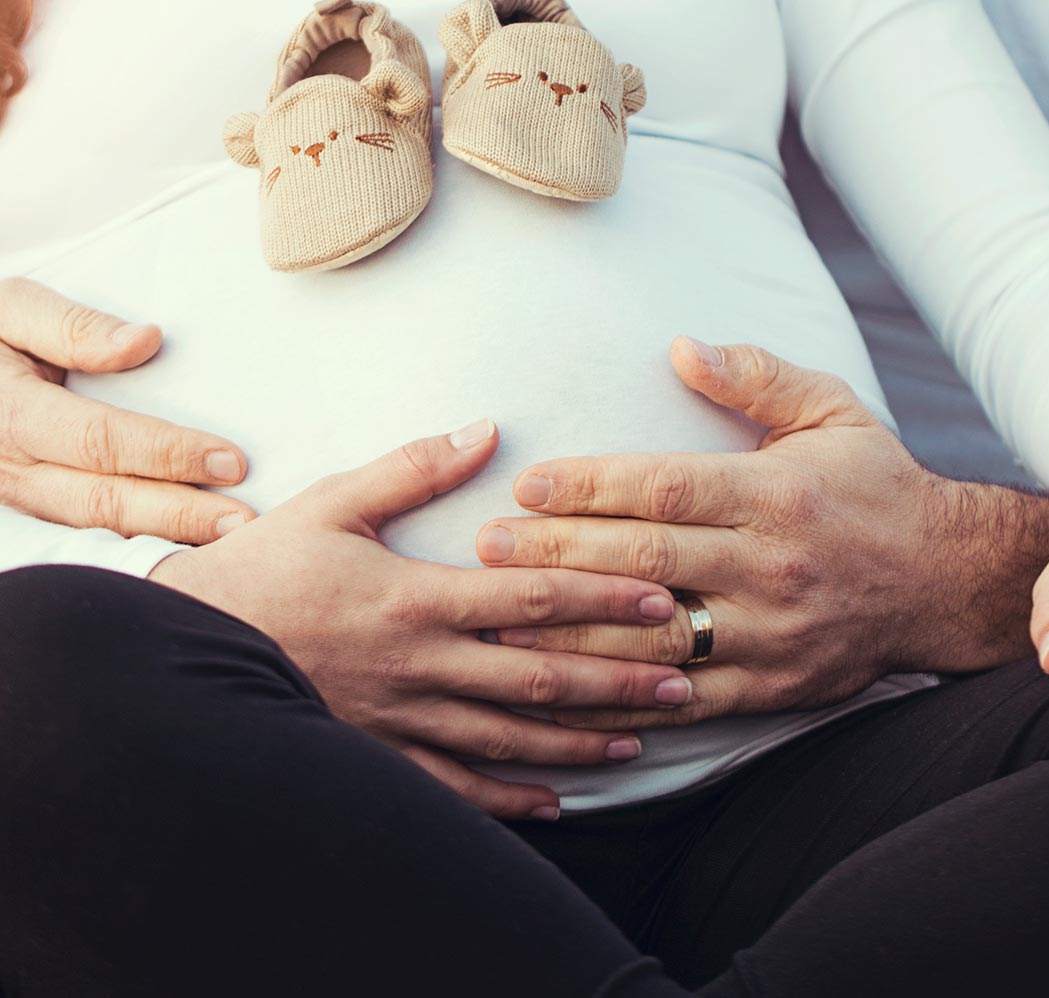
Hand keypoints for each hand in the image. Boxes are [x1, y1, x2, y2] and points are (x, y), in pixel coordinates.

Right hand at [0, 278, 253, 541]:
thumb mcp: (10, 307)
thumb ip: (71, 325)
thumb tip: (144, 341)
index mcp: (10, 414)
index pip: (100, 440)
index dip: (167, 453)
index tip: (230, 461)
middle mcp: (9, 469)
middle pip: (101, 501)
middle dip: (178, 514)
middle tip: (244, 520)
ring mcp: (15, 497)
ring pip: (93, 530)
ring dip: (162, 538)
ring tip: (226, 540)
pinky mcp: (28, 508)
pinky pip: (84, 533)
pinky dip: (136, 541)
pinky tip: (185, 543)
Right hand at [150, 421, 688, 818]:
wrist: (186, 652)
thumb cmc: (264, 572)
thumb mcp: (332, 504)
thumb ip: (412, 469)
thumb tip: (483, 429)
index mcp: (419, 598)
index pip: (534, 598)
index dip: (603, 596)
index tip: (660, 598)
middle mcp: (423, 666)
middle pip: (540, 676)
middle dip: (617, 678)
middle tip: (681, 678)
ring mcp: (405, 721)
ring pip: (511, 738)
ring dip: (580, 740)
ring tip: (640, 739)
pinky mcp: (382, 756)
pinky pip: (457, 787)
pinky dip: (510, 797)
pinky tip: (555, 800)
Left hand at [476, 338, 1048, 731]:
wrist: (946, 579)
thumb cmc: (874, 484)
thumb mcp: (832, 410)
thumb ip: (756, 376)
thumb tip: (680, 348)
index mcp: (779, 494)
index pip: (666, 488)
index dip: (590, 486)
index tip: (528, 483)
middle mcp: (774, 566)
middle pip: (644, 560)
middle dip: (557, 551)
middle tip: (486, 546)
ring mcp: (773, 634)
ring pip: (654, 636)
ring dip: (571, 626)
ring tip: (501, 613)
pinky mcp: (774, 685)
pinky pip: (685, 696)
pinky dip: (622, 694)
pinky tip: (567, 683)